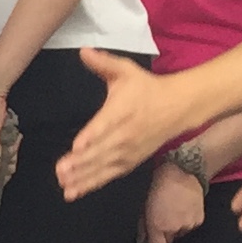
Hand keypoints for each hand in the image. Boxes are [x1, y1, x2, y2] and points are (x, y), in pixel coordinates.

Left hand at [54, 49, 185, 200]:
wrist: (180, 106)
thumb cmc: (148, 88)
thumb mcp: (127, 71)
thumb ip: (103, 63)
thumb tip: (83, 50)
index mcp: (121, 111)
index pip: (104, 125)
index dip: (91, 136)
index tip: (77, 146)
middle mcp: (124, 134)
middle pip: (101, 151)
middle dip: (81, 163)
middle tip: (61, 172)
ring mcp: (128, 151)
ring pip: (104, 167)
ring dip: (84, 178)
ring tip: (65, 187)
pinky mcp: (130, 161)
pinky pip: (110, 175)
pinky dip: (93, 184)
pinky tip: (75, 191)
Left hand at [144, 160, 207, 242]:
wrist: (181, 173)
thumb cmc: (158, 187)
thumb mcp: (144, 207)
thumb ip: (142, 227)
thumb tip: (142, 240)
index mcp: (158, 226)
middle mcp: (174, 228)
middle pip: (169, 242)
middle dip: (164, 235)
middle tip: (162, 219)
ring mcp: (188, 225)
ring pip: (180, 234)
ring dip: (176, 227)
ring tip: (173, 211)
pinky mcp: (199, 220)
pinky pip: (190, 227)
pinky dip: (186, 221)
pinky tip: (183, 209)